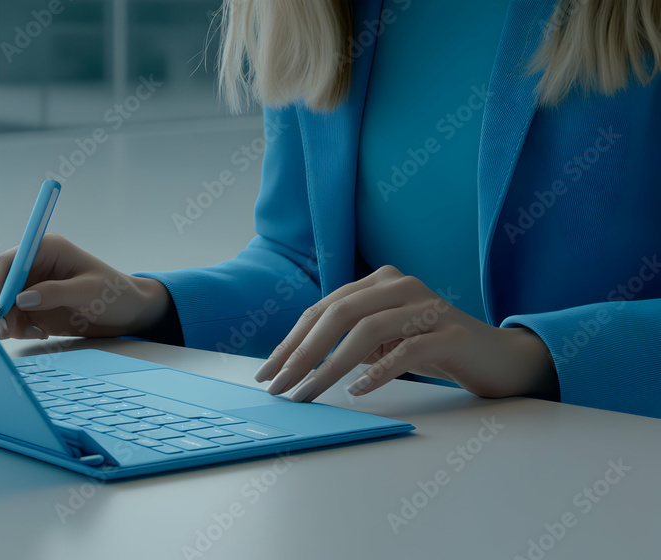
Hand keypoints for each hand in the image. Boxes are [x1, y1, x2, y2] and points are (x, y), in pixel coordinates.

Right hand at [0, 232, 170, 339]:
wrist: (127, 312)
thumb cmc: (114, 293)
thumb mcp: (89, 292)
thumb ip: (56, 293)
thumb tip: (21, 299)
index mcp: (45, 248)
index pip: (6, 263)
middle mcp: (32, 264)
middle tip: (5, 333)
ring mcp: (30, 285)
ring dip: (6, 322)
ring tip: (34, 334)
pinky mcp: (31, 305)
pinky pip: (11, 317)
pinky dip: (17, 329)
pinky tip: (40, 334)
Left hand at [254, 265, 556, 401]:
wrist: (497, 358)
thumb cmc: (431, 348)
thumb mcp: (382, 339)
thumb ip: (347, 338)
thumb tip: (294, 363)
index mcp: (379, 282)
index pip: (323, 309)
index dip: (291, 341)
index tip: (267, 372)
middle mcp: (401, 285)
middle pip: (339, 314)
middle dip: (302, 353)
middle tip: (280, 386)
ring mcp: (429, 306)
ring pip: (368, 330)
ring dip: (330, 366)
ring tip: (309, 394)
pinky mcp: (452, 332)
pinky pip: (408, 350)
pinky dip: (379, 371)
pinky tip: (358, 390)